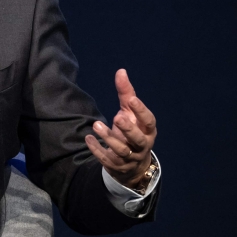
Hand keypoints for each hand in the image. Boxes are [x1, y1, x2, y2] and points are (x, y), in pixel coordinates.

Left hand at [85, 69, 157, 188]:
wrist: (133, 164)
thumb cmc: (132, 131)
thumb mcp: (130, 113)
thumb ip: (126, 94)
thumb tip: (121, 71)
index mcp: (148, 130)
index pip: (149, 121)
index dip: (141, 111)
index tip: (131, 99)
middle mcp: (142, 145)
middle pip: (138, 139)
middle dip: (128, 129)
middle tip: (117, 117)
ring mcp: (130, 157)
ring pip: (122, 150)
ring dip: (109, 138)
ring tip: (95, 124)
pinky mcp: (117, 165)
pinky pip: (107, 159)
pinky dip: (97, 150)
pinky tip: (88, 138)